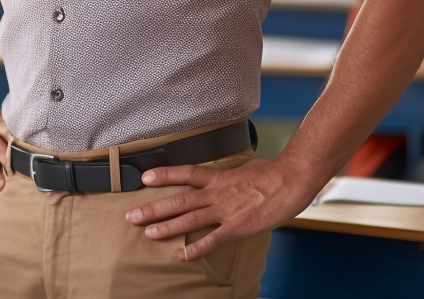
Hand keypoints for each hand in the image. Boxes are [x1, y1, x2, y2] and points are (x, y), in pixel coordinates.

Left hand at [124, 158, 311, 260]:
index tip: (145, 177)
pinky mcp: (236, 227)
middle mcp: (217, 193)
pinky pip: (212, 240)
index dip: (164, 175)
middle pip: (179, 200)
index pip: (186, 173)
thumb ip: (230, 175)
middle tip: (132, 216)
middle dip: (154, 208)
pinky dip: (196, 249)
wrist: (291, 179)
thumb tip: (225, 176)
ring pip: (189, 219)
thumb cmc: (273, 173)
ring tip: (147, 233)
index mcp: (219, 177)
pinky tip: (181, 255)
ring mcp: (225, 210)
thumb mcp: (245, 168)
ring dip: (166, 227)